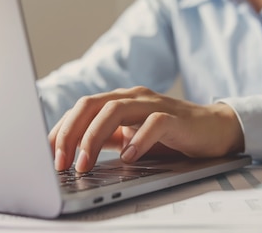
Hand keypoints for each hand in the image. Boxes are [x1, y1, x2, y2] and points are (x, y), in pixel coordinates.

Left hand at [48, 86, 244, 172]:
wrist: (215, 130)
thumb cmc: (171, 136)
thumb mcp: (131, 138)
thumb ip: (106, 140)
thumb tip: (71, 154)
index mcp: (119, 101)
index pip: (81, 108)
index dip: (60, 129)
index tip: (47, 154)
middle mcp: (133, 98)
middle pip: (91, 104)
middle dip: (70, 133)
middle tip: (60, 161)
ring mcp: (154, 104)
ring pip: (115, 110)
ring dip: (93, 137)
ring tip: (84, 164)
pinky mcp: (175, 117)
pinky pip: (153, 123)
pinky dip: (137, 140)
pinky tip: (128, 157)